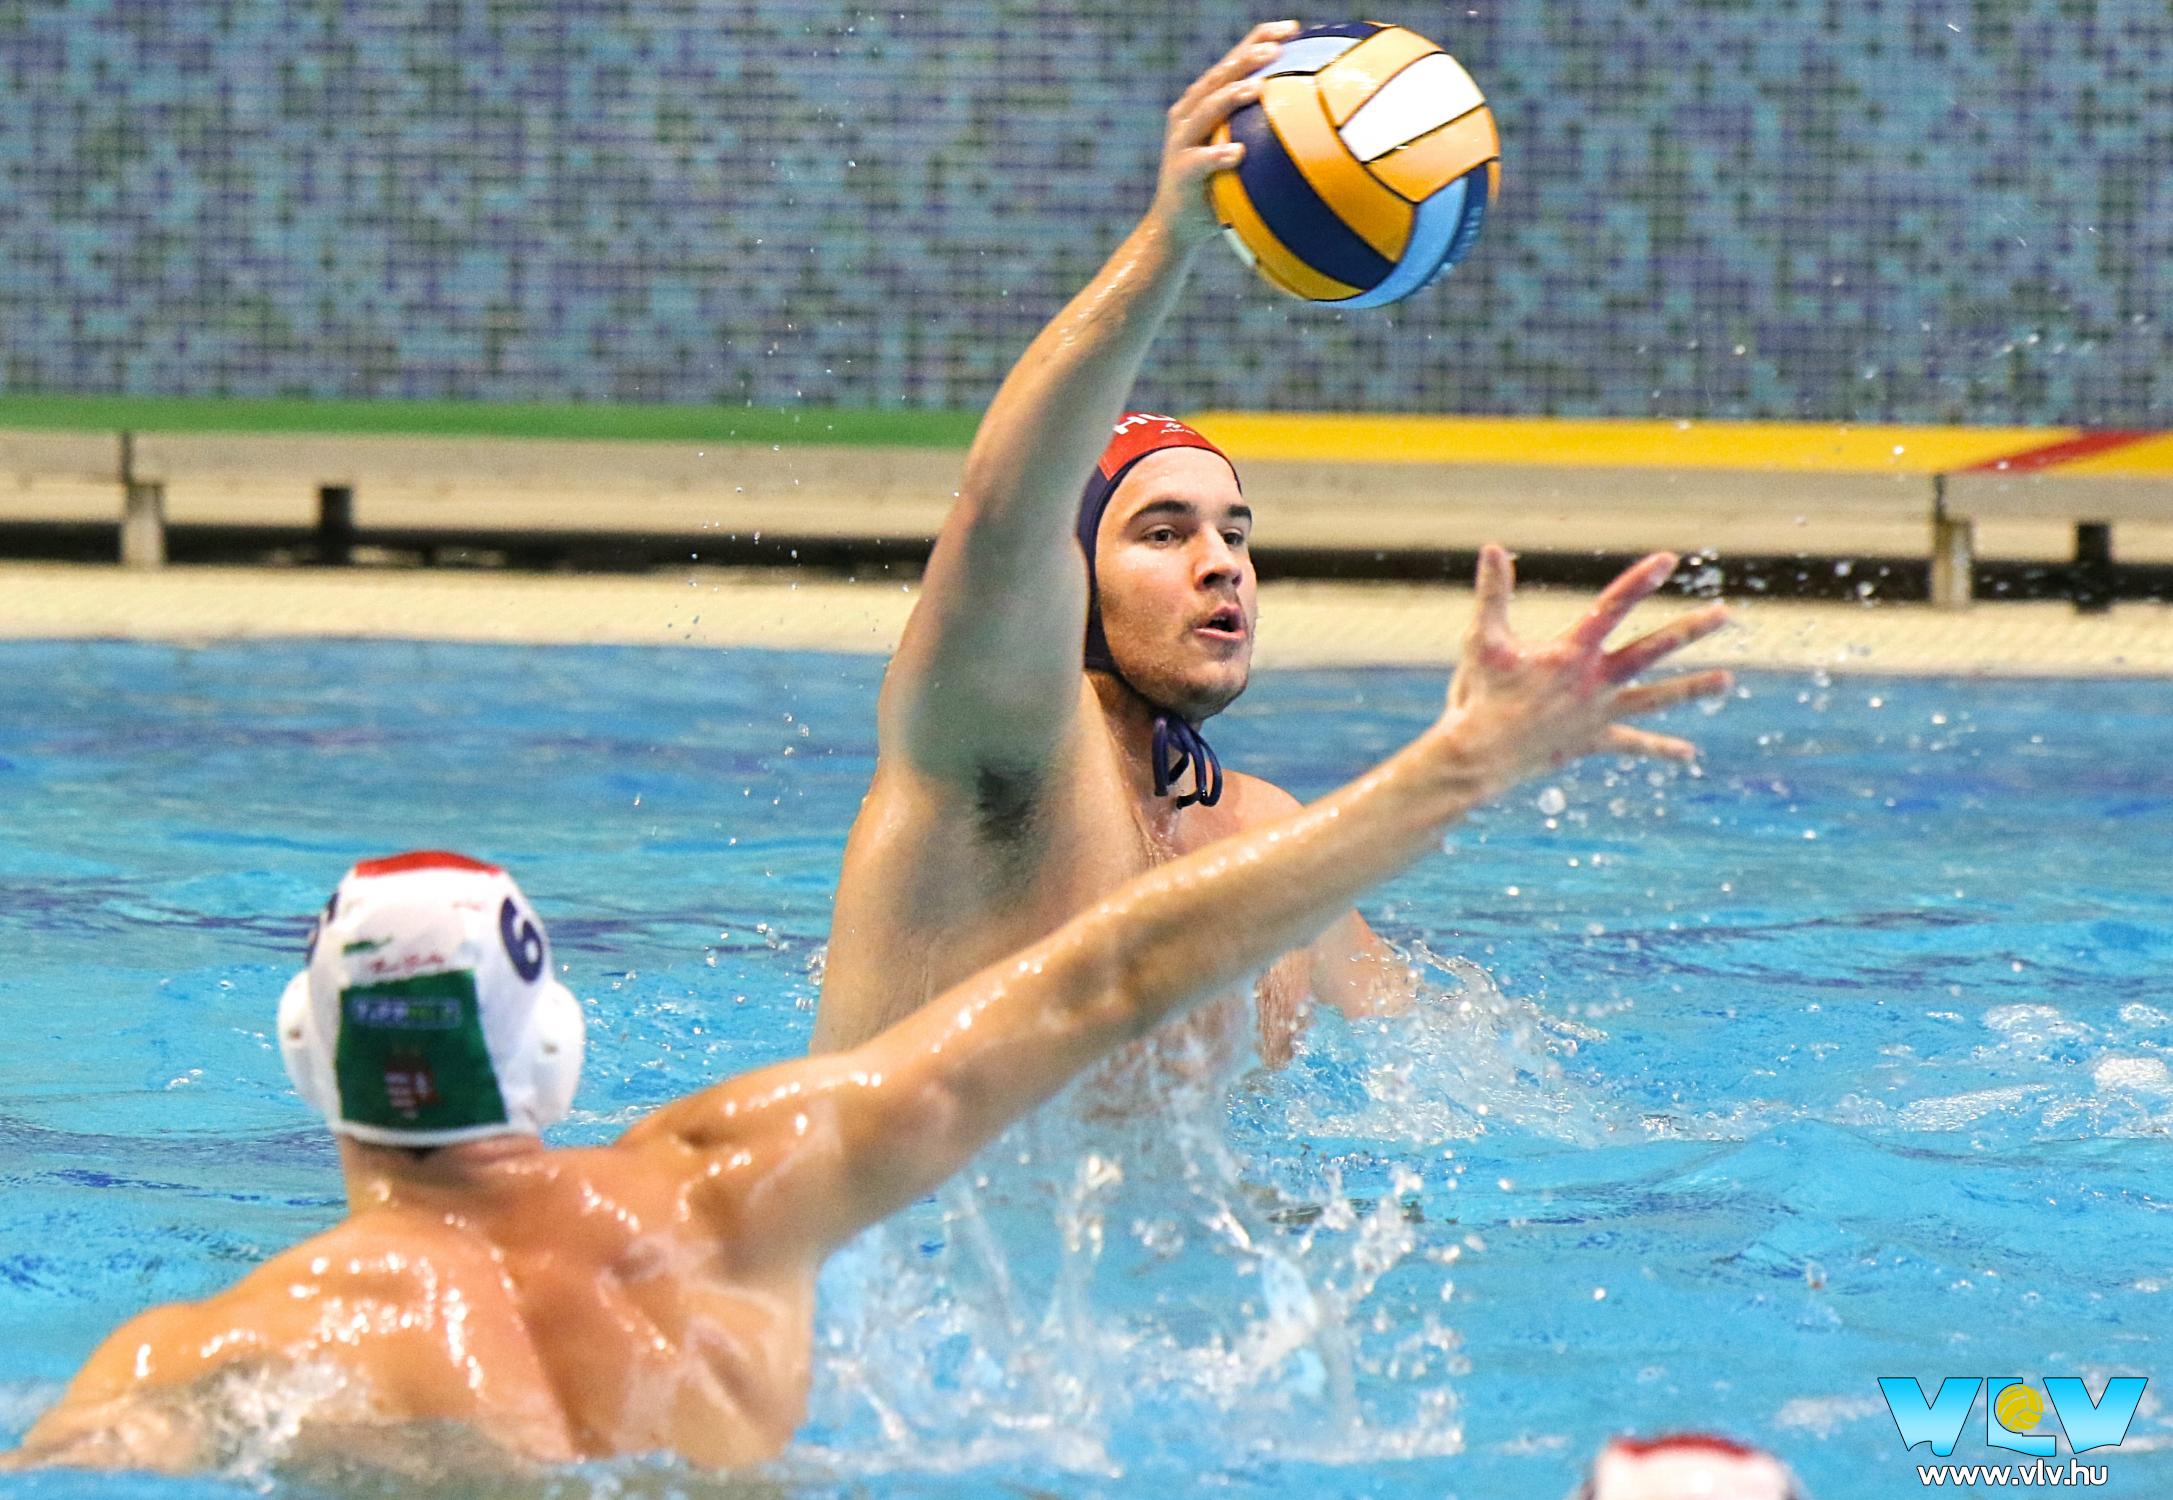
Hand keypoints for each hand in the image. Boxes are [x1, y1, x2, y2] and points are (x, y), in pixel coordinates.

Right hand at [1148, 20, 1299, 246]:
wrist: (1177, 227)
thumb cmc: (1219, 189)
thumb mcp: (1244, 157)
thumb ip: (1268, 136)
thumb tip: (1324, 126)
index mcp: (1206, 103)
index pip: (1234, 61)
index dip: (1260, 39)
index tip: (1293, 28)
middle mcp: (1190, 114)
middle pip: (1219, 76)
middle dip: (1247, 58)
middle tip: (1276, 48)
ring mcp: (1182, 141)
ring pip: (1206, 109)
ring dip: (1231, 96)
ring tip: (1257, 88)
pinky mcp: (1179, 171)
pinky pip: (1199, 161)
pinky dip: (1217, 155)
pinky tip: (1238, 152)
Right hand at [1439, 546, 1731, 790]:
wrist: (1482, 755)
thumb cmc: (1479, 695)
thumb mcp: (1483, 639)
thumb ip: (1493, 593)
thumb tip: (1492, 547)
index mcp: (1571, 652)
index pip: (1612, 608)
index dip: (1639, 582)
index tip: (1668, 561)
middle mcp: (1594, 681)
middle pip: (1651, 651)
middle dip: (1689, 631)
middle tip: (1724, 615)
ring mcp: (1598, 713)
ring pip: (1655, 697)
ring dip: (1692, 689)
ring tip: (1727, 681)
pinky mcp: (1593, 740)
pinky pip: (1631, 744)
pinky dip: (1659, 749)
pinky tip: (1689, 755)